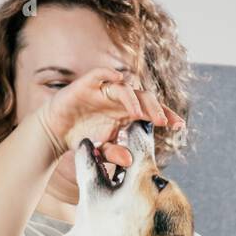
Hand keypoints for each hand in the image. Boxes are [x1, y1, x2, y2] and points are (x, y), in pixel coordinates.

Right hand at [42, 67, 185, 168]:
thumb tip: (129, 161)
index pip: (152, 112)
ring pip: (125, 88)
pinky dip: (109, 74)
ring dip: (134, 100)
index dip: (166, 116)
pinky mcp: (87, 84)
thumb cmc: (82, 138)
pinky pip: (100, 74)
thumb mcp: (100, 150)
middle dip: (155, 109)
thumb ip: (114, 154)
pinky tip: (118, 79)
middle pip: (144, 98)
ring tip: (140, 115)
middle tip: (164, 122)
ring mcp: (104, 90)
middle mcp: (120, 100)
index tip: (179, 127)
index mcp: (127, 114)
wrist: (55, 132)